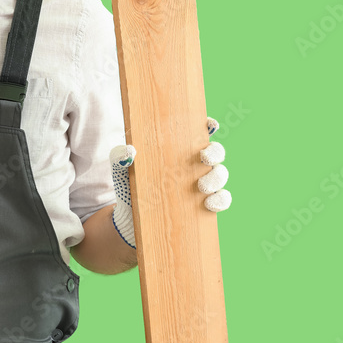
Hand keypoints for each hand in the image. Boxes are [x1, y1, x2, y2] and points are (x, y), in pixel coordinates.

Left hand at [110, 117, 231, 248]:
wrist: (131, 219)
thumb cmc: (129, 186)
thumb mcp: (121, 170)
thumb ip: (120, 158)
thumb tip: (129, 151)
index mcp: (177, 149)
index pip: (198, 132)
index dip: (209, 125)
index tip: (210, 124)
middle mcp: (193, 164)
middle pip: (216, 151)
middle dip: (216, 152)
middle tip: (204, 158)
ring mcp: (202, 183)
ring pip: (221, 174)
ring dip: (217, 178)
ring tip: (201, 187)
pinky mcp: (204, 204)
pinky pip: (222, 199)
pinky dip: (221, 200)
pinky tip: (209, 203)